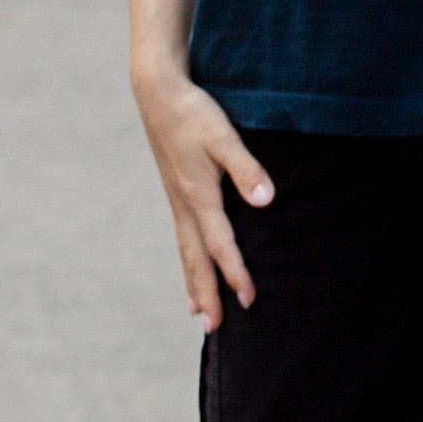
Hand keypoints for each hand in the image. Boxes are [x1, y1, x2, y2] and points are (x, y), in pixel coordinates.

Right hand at [132, 67, 273, 329]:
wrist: (157, 92)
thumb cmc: (193, 113)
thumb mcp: (224, 138)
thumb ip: (247, 169)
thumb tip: (265, 202)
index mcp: (198, 196)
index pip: (221, 245)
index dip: (236, 273)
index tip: (249, 300)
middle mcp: (185, 204)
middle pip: (196, 259)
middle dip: (207, 293)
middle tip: (216, 329)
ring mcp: (177, 199)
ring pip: (186, 250)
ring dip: (194, 281)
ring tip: (200, 311)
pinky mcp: (177, 189)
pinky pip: (184, 235)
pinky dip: (189, 257)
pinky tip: (193, 262)